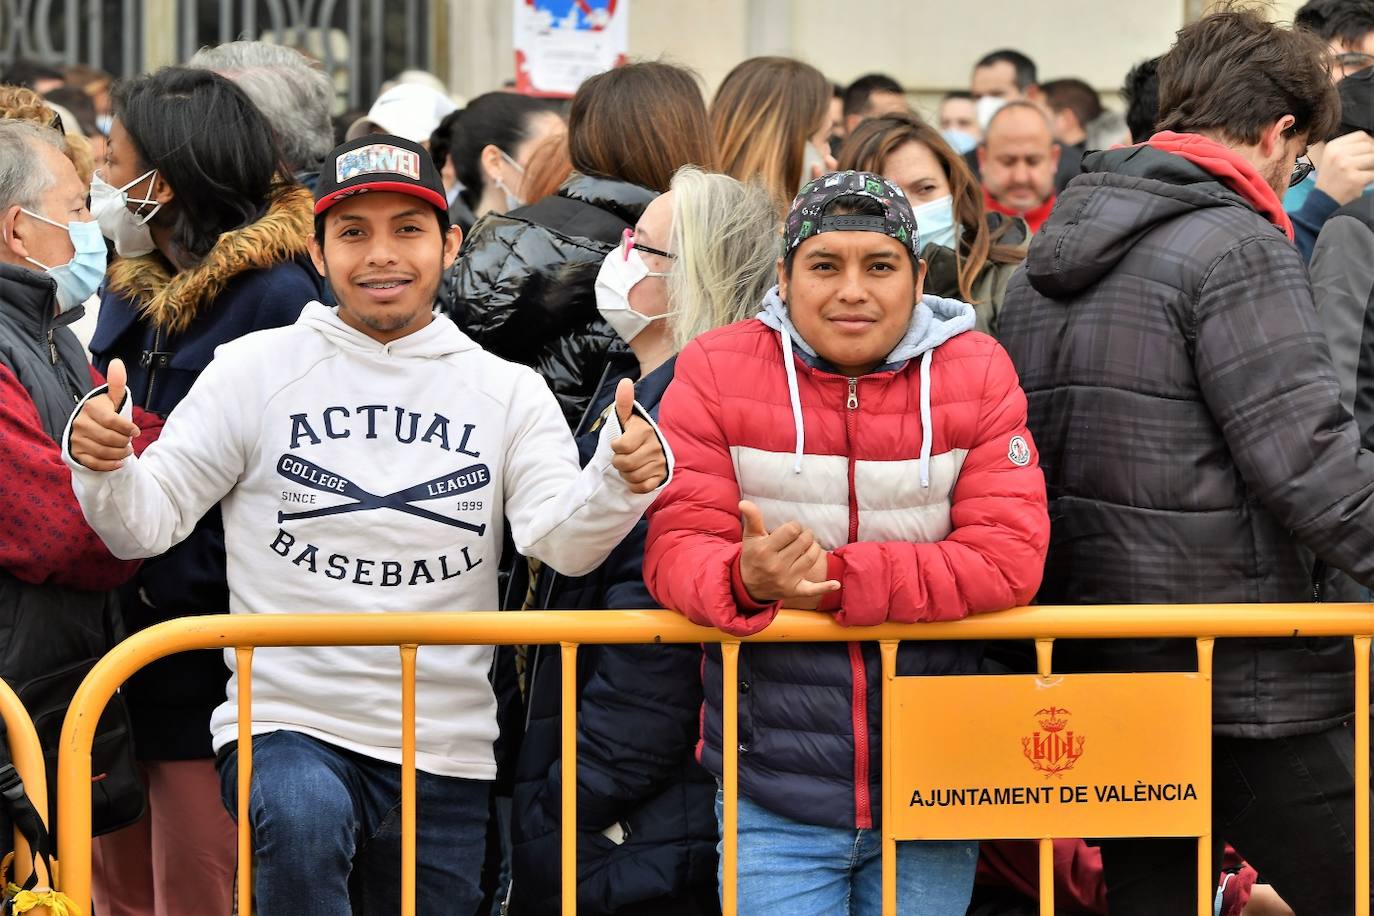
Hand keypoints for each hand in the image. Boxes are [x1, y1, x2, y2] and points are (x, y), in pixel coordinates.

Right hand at [70, 358, 138, 471]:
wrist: (88, 429)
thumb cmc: (105, 412)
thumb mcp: (112, 398)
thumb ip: (116, 383)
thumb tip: (117, 362)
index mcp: (90, 408)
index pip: (112, 421)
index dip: (127, 428)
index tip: (136, 432)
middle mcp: (79, 424)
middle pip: (108, 438)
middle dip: (125, 442)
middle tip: (130, 442)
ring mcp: (76, 440)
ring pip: (103, 452)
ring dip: (120, 454)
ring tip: (126, 450)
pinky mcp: (76, 454)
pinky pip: (95, 463)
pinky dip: (110, 465)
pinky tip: (119, 462)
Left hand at [610, 378, 666, 493]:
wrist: (652, 448)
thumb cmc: (634, 433)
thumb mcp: (627, 418)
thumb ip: (624, 402)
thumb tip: (625, 382)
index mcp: (645, 431)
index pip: (620, 447)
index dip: (615, 447)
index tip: (618, 444)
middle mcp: (655, 447)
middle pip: (625, 464)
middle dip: (618, 462)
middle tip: (622, 458)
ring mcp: (659, 463)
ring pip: (632, 476)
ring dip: (626, 474)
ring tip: (629, 466)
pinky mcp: (661, 477)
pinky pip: (642, 487)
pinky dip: (635, 485)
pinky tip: (635, 476)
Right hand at [738, 500, 839, 603]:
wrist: (748, 586)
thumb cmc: (753, 556)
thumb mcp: (750, 537)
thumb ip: (752, 518)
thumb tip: (744, 503)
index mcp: (765, 550)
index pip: (791, 530)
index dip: (794, 526)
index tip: (790, 530)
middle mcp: (775, 566)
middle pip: (803, 542)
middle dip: (806, 535)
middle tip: (802, 535)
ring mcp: (786, 580)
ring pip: (811, 558)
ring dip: (815, 548)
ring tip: (809, 545)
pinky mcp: (794, 591)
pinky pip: (812, 590)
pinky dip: (825, 587)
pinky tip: (836, 585)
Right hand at [1314, 132, 1373, 205]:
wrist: (1323, 199)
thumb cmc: (1331, 179)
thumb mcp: (1334, 158)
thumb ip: (1350, 149)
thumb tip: (1372, 145)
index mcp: (1333, 147)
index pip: (1361, 136)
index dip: (1370, 142)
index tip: (1370, 150)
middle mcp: (1338, 154)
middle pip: (1369, 146)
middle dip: (1372, 155)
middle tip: (1368, 165)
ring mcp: (1346, 166)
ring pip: (1373, 158)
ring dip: (1373, 166)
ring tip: (1365, 172)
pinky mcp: (1354, 179)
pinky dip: (1372, 177)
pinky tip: (1364, 181)